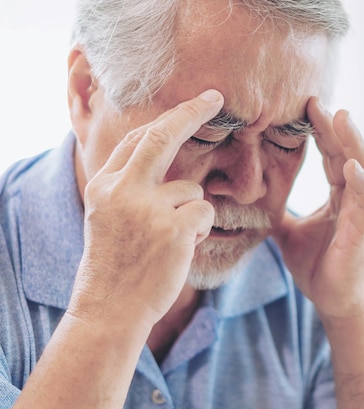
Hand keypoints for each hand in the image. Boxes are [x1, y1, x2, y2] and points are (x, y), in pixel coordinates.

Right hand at [69, 90, 223, 332]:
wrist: (109, 310)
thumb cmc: (113, 265)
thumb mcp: (107, 217)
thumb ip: (128, 186)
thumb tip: (162, 159)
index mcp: (103, 185)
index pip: (136, 139)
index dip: (166, 120)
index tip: (189, 106)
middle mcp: (122, 190)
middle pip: (161, 135)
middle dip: (191, 112)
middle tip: (214, 98)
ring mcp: (147, 208)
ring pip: (192, 189)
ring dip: (192, 212)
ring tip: (170, 241)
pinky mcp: (173, 228)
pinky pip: (204, 212)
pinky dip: (200, 229)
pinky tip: (181, 249)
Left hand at [273, 98, 363, 320]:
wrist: (335, 304)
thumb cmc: (319, 267)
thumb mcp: (289, 234)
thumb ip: (278, 213)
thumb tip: (252, 200)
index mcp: (338, 196)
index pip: (330, 155)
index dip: (319, 132)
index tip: (303, 107)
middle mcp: (354, 199)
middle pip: (347, 153)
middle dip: (333, 127)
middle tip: (314, 101)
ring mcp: (363, 214)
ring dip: (353, 143)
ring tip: (339, 117)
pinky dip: (362, 183)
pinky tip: (351, 166)